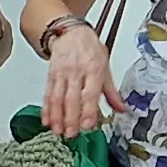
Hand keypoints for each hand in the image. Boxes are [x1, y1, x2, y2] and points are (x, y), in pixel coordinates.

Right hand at [38, 23, 117, 138]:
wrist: (70, 32)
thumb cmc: (89, 49)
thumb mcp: (105, 66)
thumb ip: (111, 91)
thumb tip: (121, 109)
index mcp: (93, 70)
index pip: (90, 94)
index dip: (88, 111)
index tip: (88, 125)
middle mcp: (76, 72)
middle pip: (71, 99)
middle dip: (70, 119)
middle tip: (71, 134)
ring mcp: (62, 74)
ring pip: (57, 98)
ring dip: (56, 117)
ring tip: (57, 131)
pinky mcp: (50, 75)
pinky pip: (47, 94)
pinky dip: (46, 109)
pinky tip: (46, 120)